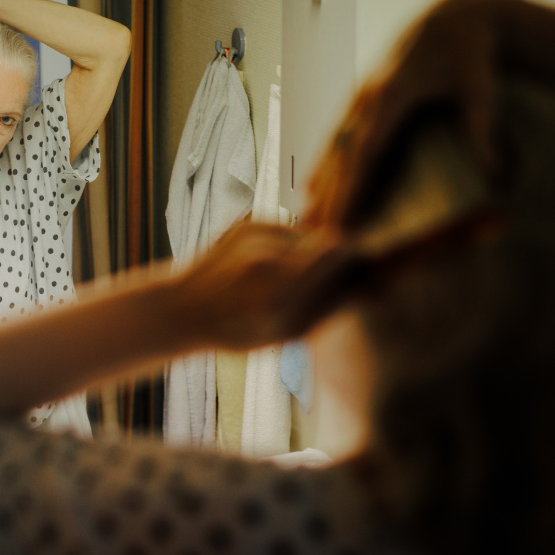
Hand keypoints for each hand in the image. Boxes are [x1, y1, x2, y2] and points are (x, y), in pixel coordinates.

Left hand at [172, 221, 361, 349]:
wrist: (181, 307)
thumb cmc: (234, 329)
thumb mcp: (285, 332)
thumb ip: (330, 306)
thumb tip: (373, 288)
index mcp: (278, 285)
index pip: (339, 250)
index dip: (353, 261)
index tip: (357, 277)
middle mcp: (267, 252)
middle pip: (326, 239)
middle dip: (331, 259)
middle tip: (319, 286)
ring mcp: (255, 232)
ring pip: (306, 233)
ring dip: (307, 253)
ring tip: (285, 281)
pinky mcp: (247, 222)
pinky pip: (285, 229)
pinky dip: (286, 246)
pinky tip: (266, 269)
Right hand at [307, 0, 554, 227]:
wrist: (454, 18)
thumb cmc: (467, 49)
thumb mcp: (481, 88)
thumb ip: (483, 129)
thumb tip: (495, 173)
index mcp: (390, 93)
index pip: (365, 152)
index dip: (350, 189)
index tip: (342, 218)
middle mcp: (366, 96)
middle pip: (340, 154)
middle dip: (326, 195)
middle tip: (314, 230)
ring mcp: (358, 96)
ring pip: (331, 145)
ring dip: (317, 181)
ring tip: (304, 214)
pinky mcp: (359, 98)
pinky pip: (334, 135)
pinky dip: (321, 162)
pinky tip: (312, 183)